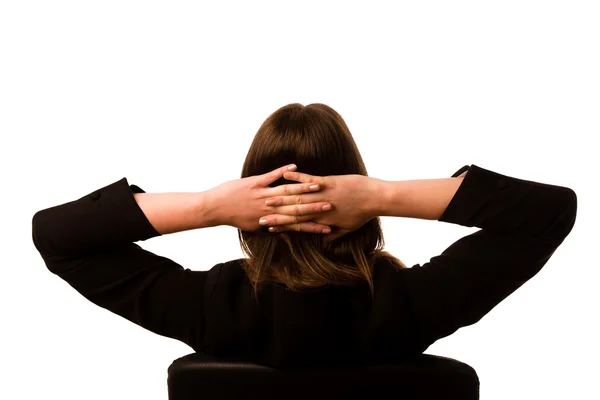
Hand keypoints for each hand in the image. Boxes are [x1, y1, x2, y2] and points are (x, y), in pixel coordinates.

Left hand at [208, 164, 333, 232]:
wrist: (214, 208)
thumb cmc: (234, 217)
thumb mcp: (253, 227)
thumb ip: (270, 226)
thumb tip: (283, 232)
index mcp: (269, 220)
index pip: (296, 224)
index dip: (313, 225)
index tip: (328, 226)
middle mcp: (268, 208)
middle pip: (295, 208)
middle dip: (314, 206)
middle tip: (330, 205)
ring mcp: (261, 194)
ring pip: (286, 192)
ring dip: (303, 187)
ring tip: (318, 184)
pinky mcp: (254, 183)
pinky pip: (271, 176)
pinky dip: (283, 172)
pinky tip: (294, 167)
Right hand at [259, 170, 382, 242]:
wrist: (375, 198)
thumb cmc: (363, 213)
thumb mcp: (348, 228)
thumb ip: (334, 234)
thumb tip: (325, 240)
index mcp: (322, 220)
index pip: (297, 224)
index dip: (282, 226)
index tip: (268, 228)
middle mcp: (319, 209)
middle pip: (293, 212)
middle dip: (275, 214)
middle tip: (259, 216)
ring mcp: (322, 195)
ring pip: (297, 197)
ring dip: (280, 197)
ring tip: (265, 197)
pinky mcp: (328, 182)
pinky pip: (309, 179)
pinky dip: (297, 176)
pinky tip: (286, 173)